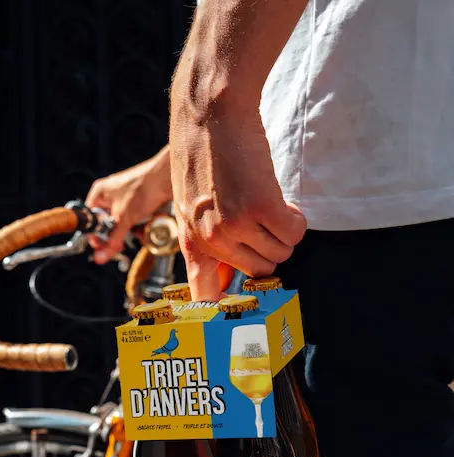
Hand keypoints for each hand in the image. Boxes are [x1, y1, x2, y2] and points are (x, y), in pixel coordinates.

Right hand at [85, 147, 171, 264]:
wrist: (168, 178)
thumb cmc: (143, 189)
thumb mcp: (124, 218)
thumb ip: (112, 239)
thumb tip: (100, 257)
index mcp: (99, 194)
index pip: (91, 221)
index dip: (97, 236)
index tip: (104, 248)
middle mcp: (111, 196)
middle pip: (108, 224)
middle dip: (118, 235)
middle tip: (122, 244)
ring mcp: (126, 199)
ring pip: (124, 224)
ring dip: (132, 232)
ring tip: (140, 232)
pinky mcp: (140, 203)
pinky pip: (135, 220)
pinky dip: (141, 227)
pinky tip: (147, 229)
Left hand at [169, 96, 305, 299]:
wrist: (210, 115)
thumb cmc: (200, 156)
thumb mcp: (188, 208)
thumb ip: (204, 244)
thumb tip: (217, 284)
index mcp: (191, 243)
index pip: (206, 296)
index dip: (226, 308)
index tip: (239, 312)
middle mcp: (212, 240)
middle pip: (261, 269)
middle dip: (268, 246)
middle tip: (261, 221)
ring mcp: (235, 225)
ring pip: (281, 250)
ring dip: (283, 229)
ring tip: (267, 202)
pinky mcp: (260, 207)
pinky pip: (295, 231)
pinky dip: (296, 218)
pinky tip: (280, 199)